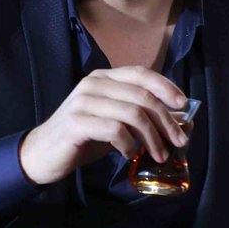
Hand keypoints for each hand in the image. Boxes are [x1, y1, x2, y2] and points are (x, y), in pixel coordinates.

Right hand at [18, 66, 188, 184]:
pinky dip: (129, 144)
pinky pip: (114, 130)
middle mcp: (93, 84)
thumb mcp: (116, 124)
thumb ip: (142, 119)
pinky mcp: (76, 123)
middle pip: (141, 95)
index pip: (140, 72)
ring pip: (132, 113)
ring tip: (158, 155)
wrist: (43, 153)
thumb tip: (181, 122)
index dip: (165, 86)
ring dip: (152, 137)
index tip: (184, 104)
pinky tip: (129, 154)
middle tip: (178, 141)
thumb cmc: (84, 137)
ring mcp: (83, 102)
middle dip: (166, 120)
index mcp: (104, 78)